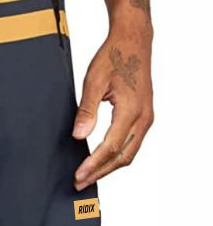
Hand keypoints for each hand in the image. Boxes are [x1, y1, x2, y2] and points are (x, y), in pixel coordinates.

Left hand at [72, 21, 153, 190]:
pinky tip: (102, 160)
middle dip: (100, 172)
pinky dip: (117, 156)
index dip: (93, 164)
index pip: (110, 147)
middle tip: (80, 183)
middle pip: (122, 157)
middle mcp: (143, 118)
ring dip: (109, 167)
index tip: (78, 175)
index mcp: (131, 111)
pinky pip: (132, 143)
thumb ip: (86, 111)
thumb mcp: (93, 82)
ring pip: (129, 153)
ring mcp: (146, 118)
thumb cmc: (114, 57)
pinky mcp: (144, 116)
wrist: (133, 42)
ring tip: (88, 175)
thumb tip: (79, 135)